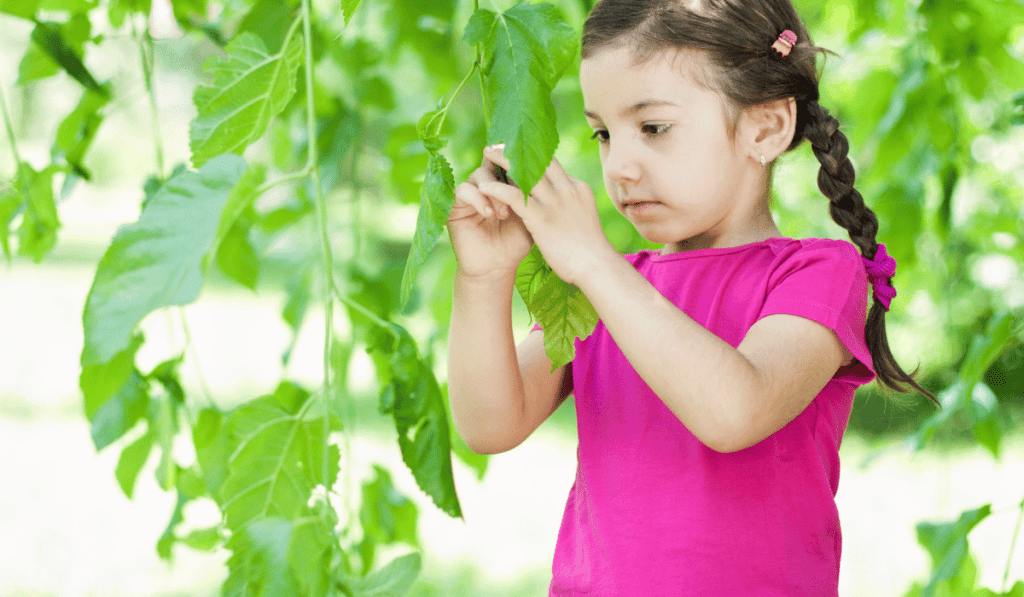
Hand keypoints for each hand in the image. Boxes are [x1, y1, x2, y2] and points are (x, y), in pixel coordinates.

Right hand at [447, 147, 533, 280]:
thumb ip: (534, 193)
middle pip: (494, 161)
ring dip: (495, 191)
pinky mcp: (455, 205)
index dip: (519, 163)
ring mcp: (470, 193)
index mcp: (505, 183)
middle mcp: (486, 184)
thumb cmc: (516, 243)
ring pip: (479, 174)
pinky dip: (477, 199)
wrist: (496, 268)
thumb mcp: (531, 215)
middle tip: (518, 188)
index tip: (532, 173)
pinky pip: (463, 190)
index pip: (509, 161)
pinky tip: (489, 213)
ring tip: (505, 213)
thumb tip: (549, 170)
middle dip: (506, 174)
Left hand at [478, 145, 615, 285]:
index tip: (516, 150)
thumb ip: (570, 206)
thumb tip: (560, 204)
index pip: (553, 165)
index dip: (533, 155)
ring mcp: (555, 203)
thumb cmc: (589, 250)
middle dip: (518, 148)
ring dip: (503, 159)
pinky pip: (514, 196)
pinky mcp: (542, 218)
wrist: (597, 267)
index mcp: (577, 188)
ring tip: (486, 152)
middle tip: (499, 140)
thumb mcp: (582, 218)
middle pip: (539, 159)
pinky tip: (484, 187)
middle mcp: (567, 189)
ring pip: (524, 172)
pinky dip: (498, 189)